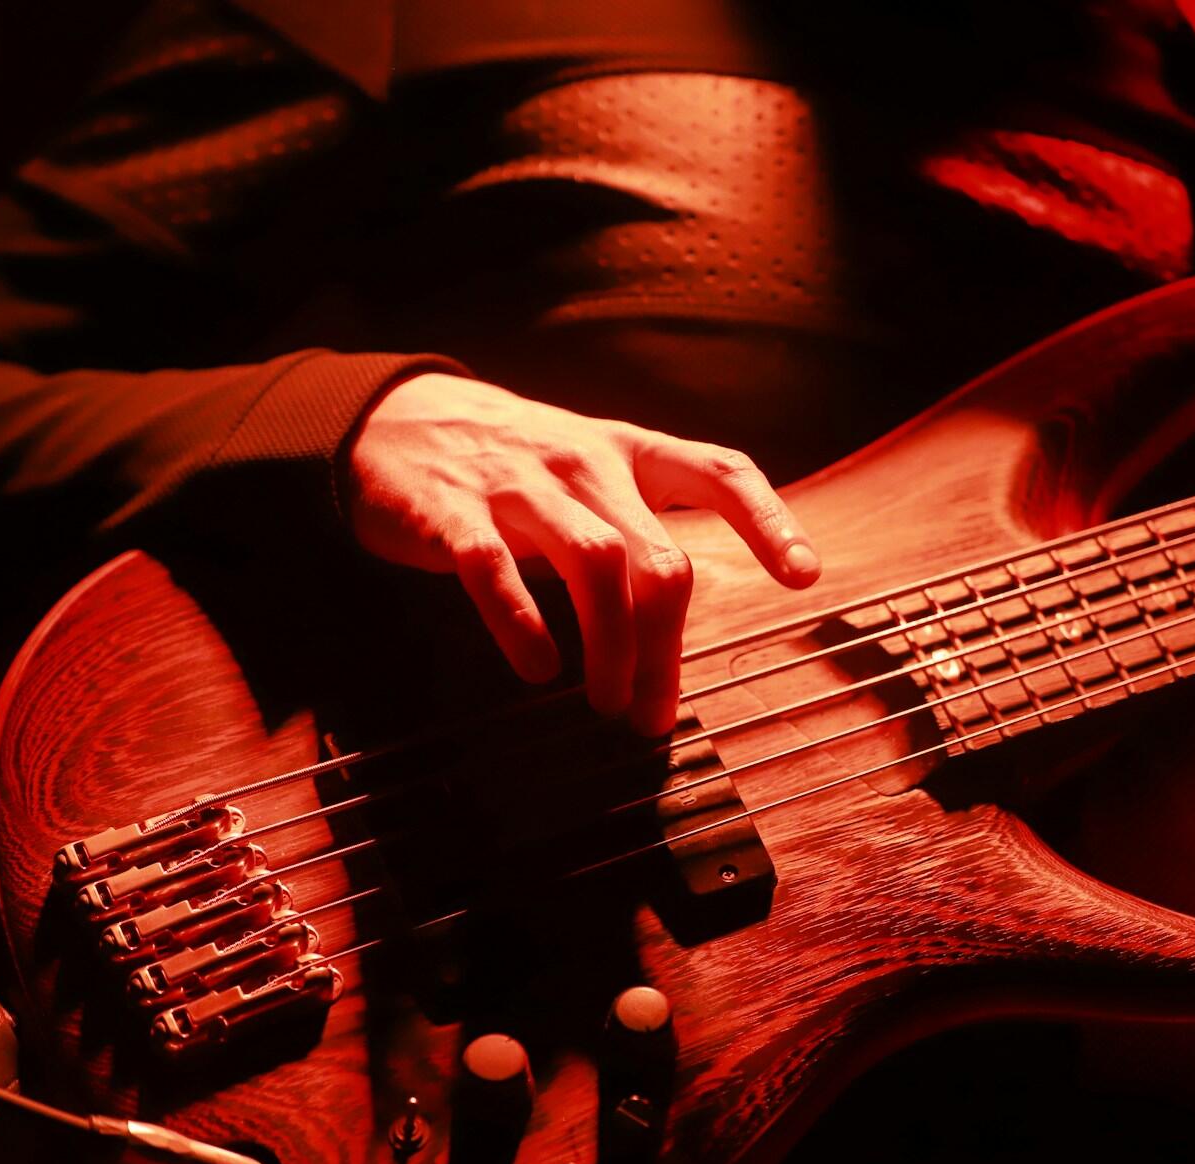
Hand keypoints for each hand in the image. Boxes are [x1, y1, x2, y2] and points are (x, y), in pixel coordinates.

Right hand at [344, 372, 820, 733]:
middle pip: (658, 558)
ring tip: (607, 704)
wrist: (391, 418)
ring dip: (613, 648)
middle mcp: (584, 462)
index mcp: (630, 451)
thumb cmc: (515, 466)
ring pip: (595, 565)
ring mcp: (518, 485)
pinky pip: (496, 571)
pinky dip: (522, 626)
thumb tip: (677, 637)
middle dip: (667, 647)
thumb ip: (640, 533)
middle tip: (654, 713)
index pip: (719, 472)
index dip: (769, 521)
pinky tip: (538, 669)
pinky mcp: (451, 513)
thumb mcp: (591, 473)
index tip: (803, 576)